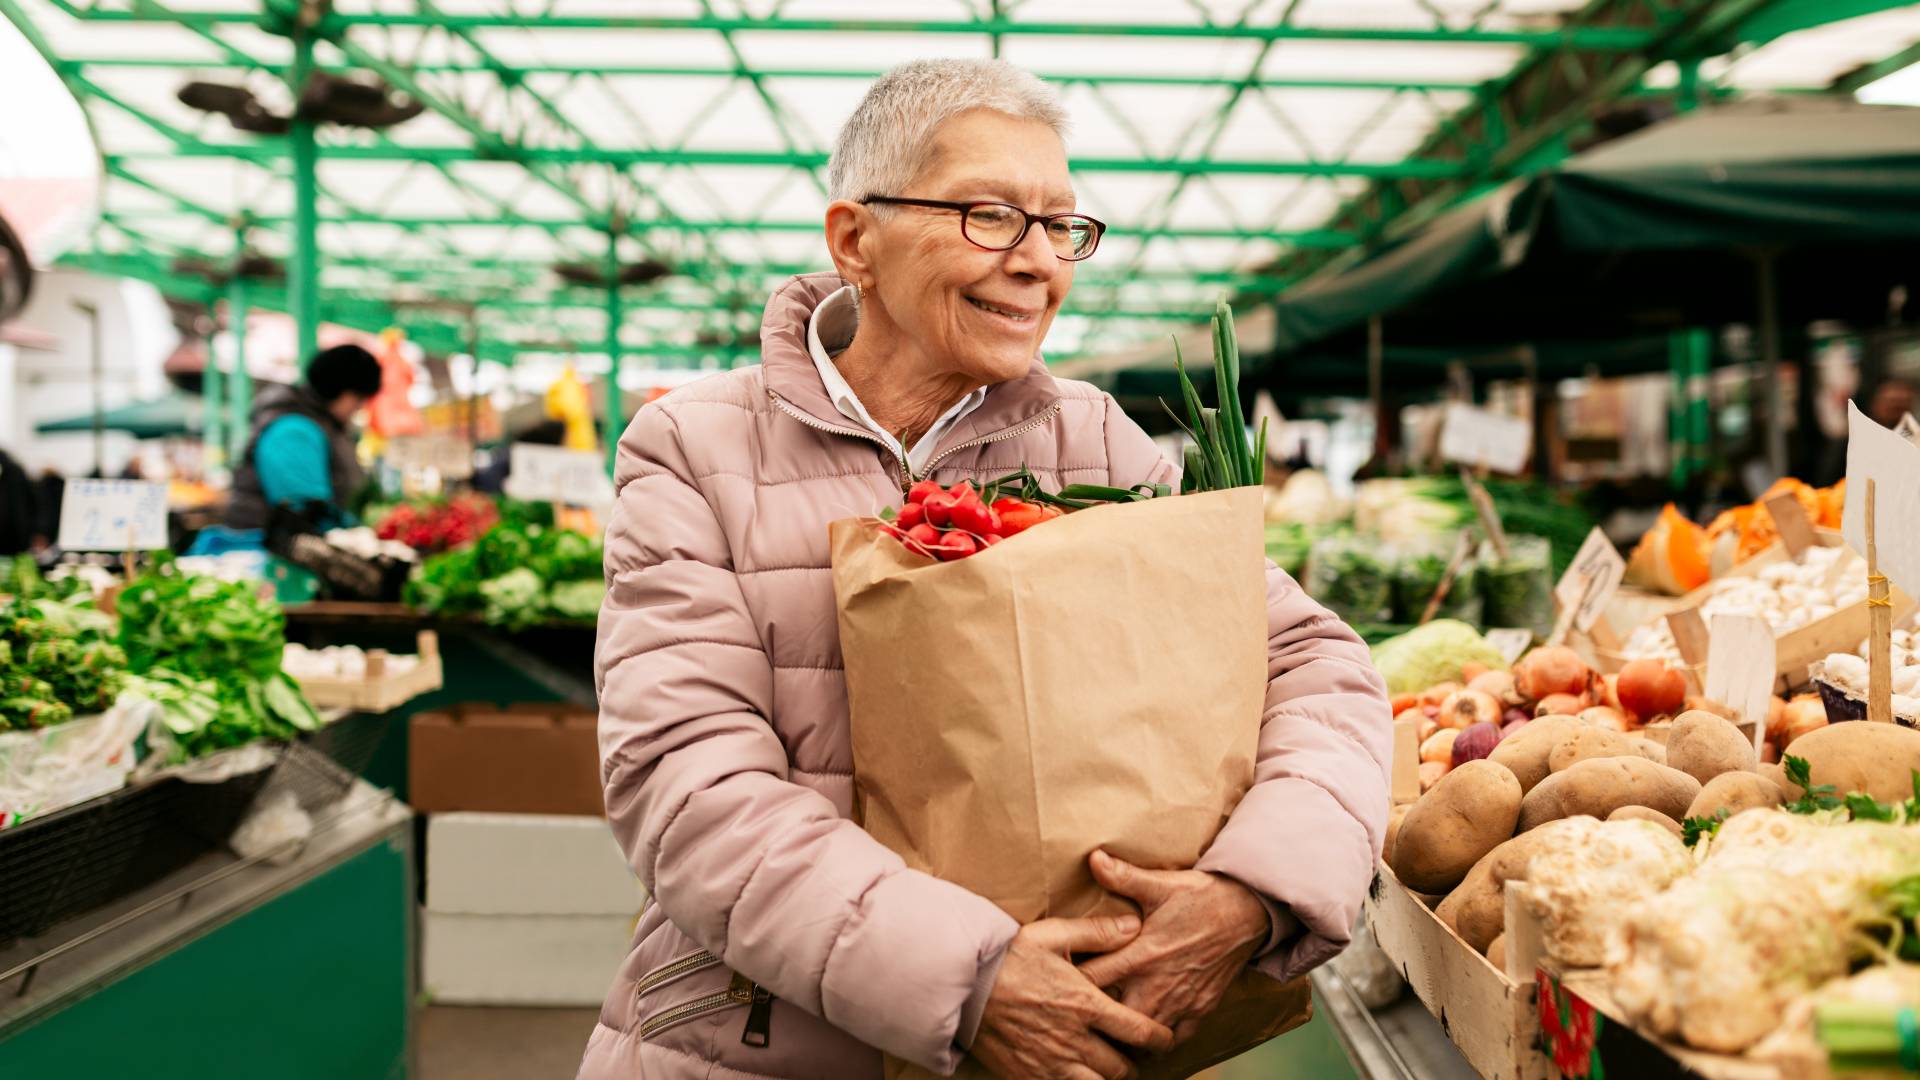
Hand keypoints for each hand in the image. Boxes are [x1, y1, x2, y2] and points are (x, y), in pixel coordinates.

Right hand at [972, 915, 1174, 1079]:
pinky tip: (1075, 1074)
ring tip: (1105, 1068)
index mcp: (1085, 1004)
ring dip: (1106, 1079)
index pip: (1140, 1032)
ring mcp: (1051, 1063)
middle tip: (1131, 1054)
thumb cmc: (1007, 957)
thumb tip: (1135, 926)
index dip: (1160, 1039)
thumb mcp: (1052, 935)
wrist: (961, 985)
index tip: (1165, 1038)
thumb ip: (1097, 932)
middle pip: (1121, 1068)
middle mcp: (1073, 1040)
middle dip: (1132, 1063)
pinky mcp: (1029, 1077)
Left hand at [1076, 851, 1270, 1044]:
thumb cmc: (1203, 897)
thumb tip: (1093, 858)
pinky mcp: (1200, 1011)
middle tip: (1077, 1014)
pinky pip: (1174, 1040)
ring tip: (1107, 1029)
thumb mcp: (1161, 884)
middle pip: (1113, 1019)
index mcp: (1142, 955)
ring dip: (1124, 1035)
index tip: (1056, 983)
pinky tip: (1145, 1032)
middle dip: (1094, 1019)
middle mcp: (1158, 985)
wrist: (1249, 913)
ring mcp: (1181, 1002)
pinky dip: (1158, 1041)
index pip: (1092, 980)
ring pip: (1143, 1037)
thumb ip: (1123, 877)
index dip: (1070, 985)